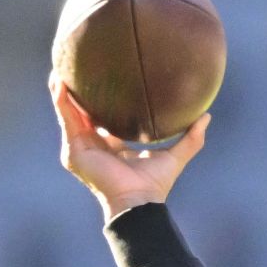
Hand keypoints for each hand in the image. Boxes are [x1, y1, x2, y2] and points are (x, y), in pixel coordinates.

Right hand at [50, 72, 210, 219]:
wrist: (139, 201)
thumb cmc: (155, 185)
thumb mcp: (175, 156)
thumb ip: (191, 138)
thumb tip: (206, 116)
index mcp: (112, 147)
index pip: (102, 119)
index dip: (100, 100)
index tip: (102, 79)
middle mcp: (94, 147)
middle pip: (81, 113)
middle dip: (77, 91)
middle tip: (77, 65)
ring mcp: (81, 149)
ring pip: (68, 113)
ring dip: (62, 91)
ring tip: (61, 68)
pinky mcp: (74, 151)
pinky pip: (66, 119)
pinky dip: (62, 102)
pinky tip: (60, 83)